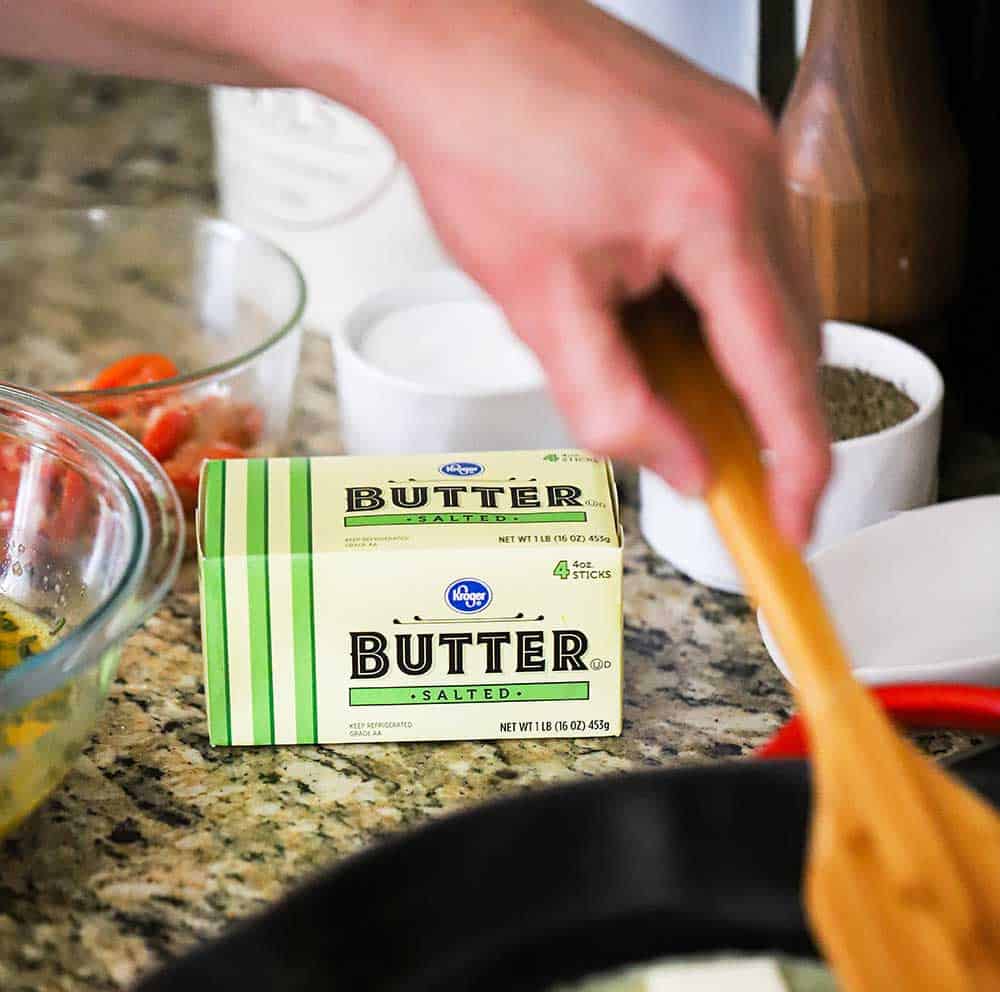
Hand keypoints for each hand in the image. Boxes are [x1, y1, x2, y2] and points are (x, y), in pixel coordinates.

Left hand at [335, 0, 830, 542]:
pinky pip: (748, 246)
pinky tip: (657, 316)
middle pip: (794, 334)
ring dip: (735, 357)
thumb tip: (684, 467)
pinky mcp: (721, 137)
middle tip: (719, 471)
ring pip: (774, 292)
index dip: (797, 462)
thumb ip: (616, 409)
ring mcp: (743, 143)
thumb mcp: (540, 307)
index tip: (793, 522)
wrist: (450, 38)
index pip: (782, 371)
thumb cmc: (481, 139)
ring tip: (660, 381)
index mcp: (715, 211)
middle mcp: (751, 168)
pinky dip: (718, 303)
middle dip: (763, 413)